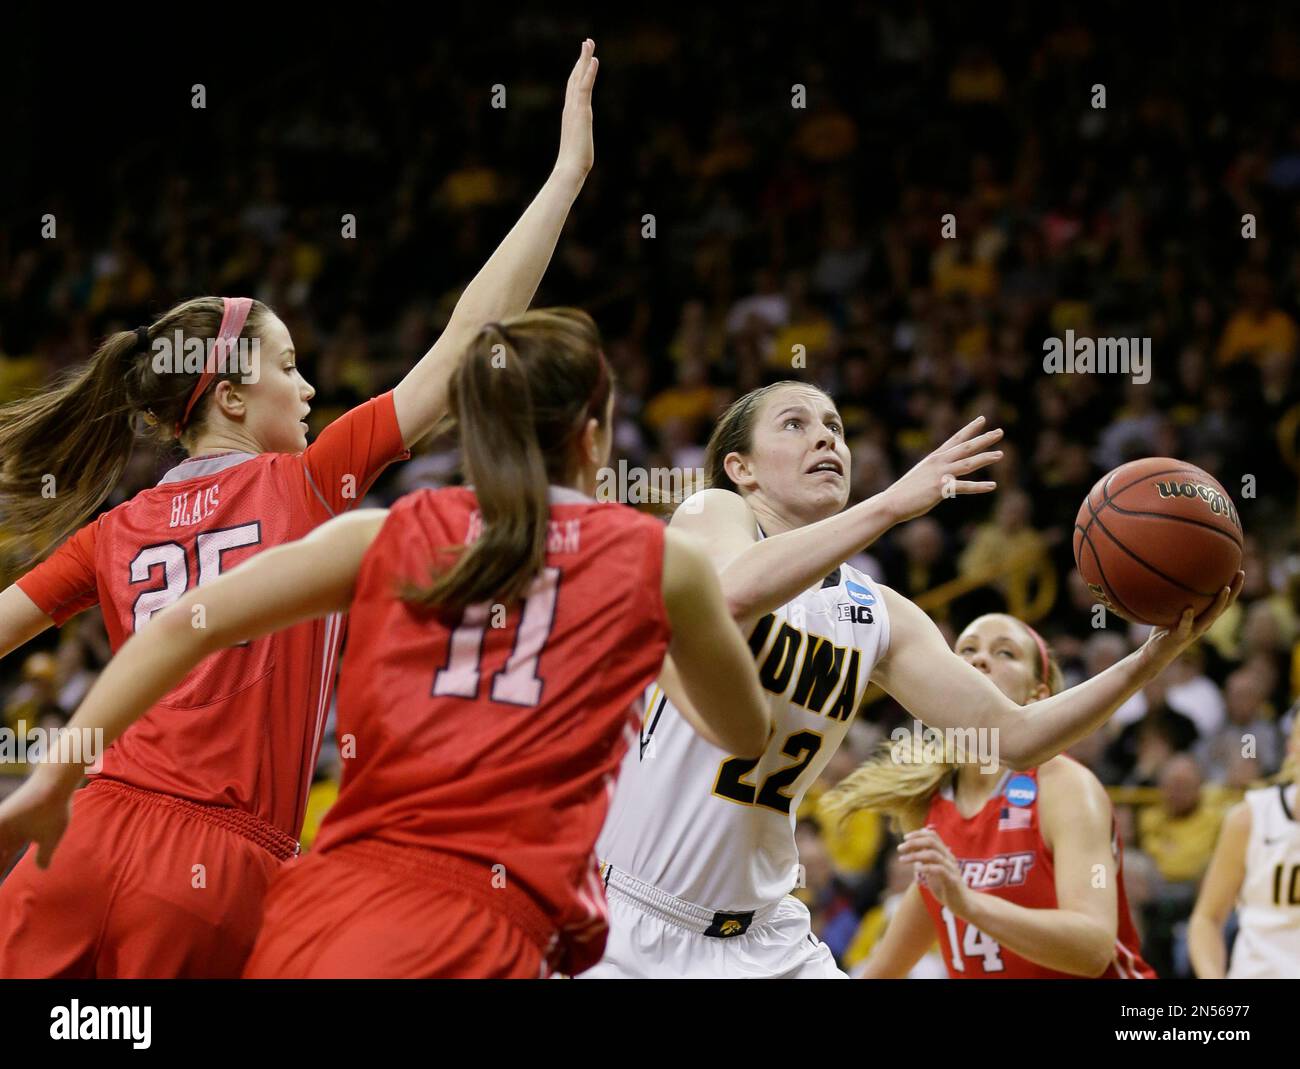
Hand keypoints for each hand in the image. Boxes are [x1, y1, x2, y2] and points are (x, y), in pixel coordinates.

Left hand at [0, 768, 74, 869]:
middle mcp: (5, 832)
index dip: (0, 871)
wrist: (56, 786)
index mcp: (16, 838)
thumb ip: (44, 854)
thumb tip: (42, 868)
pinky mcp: (0, 820)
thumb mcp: (50, 838)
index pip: (3, 860)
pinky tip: (0, 864)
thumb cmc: (56, 809)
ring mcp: (1, 825)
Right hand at [554, 39, 597, 185]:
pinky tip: (594, 60)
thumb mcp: (579, 146)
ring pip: (579, 77)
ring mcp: (575, 108)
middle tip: (587, 42)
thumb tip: (579, 149)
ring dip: (585, 59)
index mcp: (570, 113)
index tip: (583, 58)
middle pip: (575, 77)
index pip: (574, 88)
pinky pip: (586, 87)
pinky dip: (590, 72)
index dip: (578, 71)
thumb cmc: (574, 162)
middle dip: (581, 59)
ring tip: (589, 43)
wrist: (570, 169)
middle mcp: (570, 107)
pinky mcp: (582, 111)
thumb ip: (579, 140)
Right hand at [881, 416, 1002, 524]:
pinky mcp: (940, 488)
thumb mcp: (921, 477)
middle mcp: (938, 462)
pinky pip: (964, 487)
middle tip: (1000, 432)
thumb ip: (934, 474)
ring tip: (1000, 454)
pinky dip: (979, 487)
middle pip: (966, 447)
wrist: (891, 502)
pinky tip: (993, 486)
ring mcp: (940, 474)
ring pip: (968, 463)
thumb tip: (945, 478)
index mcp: (934, 458)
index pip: (956, 439)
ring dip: (986, 458)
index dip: (970, 428)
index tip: (982, 419)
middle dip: (984, 439)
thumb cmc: (905, 492)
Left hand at [898, 826, 967, 911]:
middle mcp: (948, 858)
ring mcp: (951, 868)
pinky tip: (917, 869)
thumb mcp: (932, 871)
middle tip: (899, 848)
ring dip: (915, 855)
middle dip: (914, 842)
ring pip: (933, 854)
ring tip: (902, 859)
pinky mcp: (952, 881)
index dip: (918, 834)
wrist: (962, 904)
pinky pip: (940, 870)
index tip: (905, 838)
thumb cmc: (945, 887)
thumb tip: (910, 849)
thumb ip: (924, 860)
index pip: (932, 836)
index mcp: (944, 854)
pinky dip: (926, 868)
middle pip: (931, 842)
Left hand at [1140, 570, 1244, 672]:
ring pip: (1210, 616)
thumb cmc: (1164, 630)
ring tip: (1225, 589)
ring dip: (1219, 602)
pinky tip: (1189, 608)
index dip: (1233, 587)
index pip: (1223, 601)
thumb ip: (1176, 597)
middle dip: (1234, 590)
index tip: (1239, 570)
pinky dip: (1187, 617)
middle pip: (1224, 606)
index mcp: (1204, 618)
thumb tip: (1172, 573)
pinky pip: (1185, 626)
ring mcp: (1193, 631)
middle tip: (1240, 573)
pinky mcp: (1180, 636)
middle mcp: (1203, 624)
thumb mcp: (1172, 611)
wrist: (1156, 653)